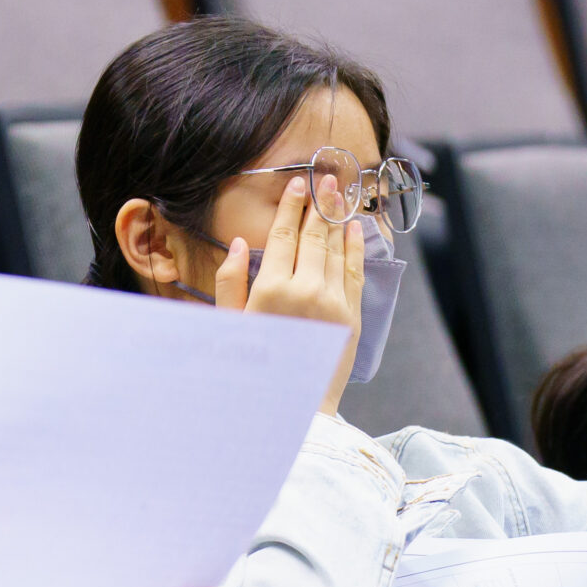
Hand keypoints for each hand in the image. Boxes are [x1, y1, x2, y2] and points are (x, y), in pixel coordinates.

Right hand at [217, 174, 363, 414]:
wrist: (293, 406)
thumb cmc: (254, 367)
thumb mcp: (231, 325)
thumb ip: (231, 282)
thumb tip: (240, 244)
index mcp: (271, 290)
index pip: (284, 237)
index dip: (292, 208)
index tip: (298, 186)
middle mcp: (304, 290)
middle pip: (313, 236)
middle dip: (320, 204)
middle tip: (325, 179)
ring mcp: (332, 302)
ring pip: (336, 250)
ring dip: (338, 219)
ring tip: (339, 195)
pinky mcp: (351, 316)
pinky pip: (354, 272)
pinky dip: (355, 248)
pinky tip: (354, 230)